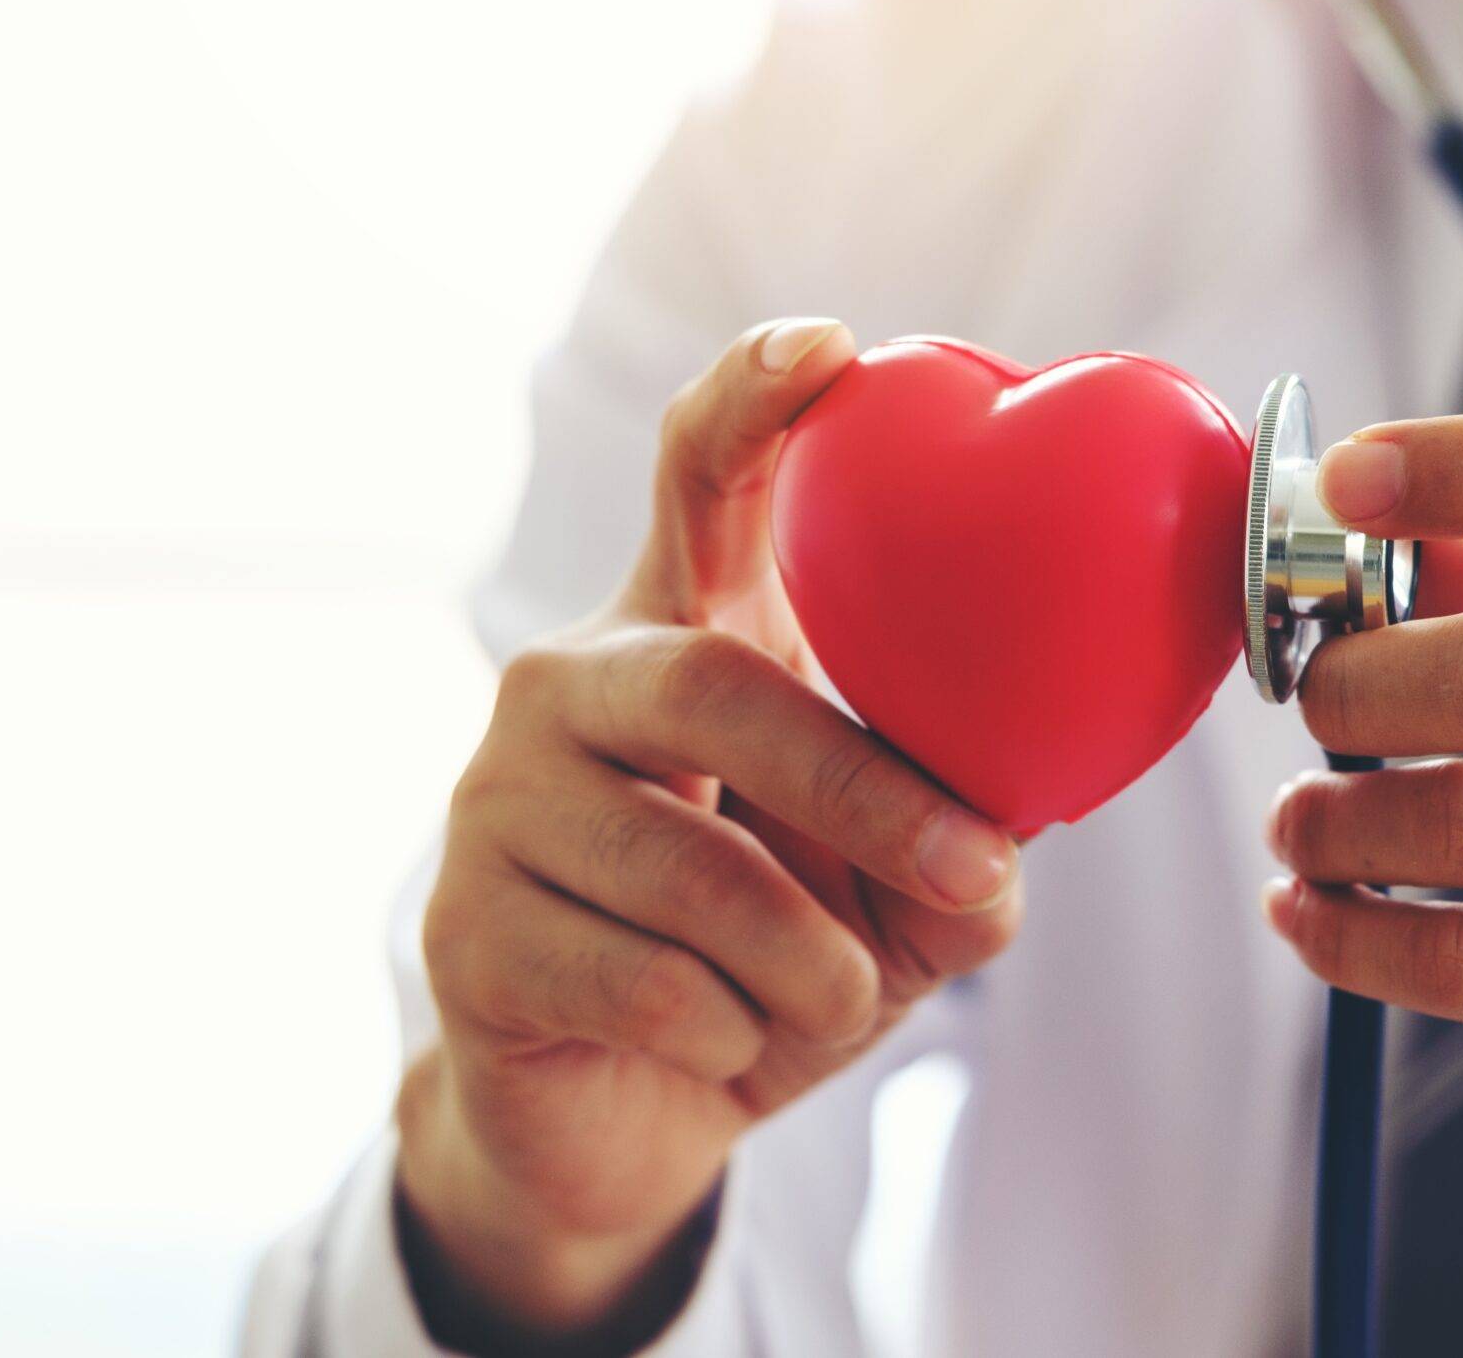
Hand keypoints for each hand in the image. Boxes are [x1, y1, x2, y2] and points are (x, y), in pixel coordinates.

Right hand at [396, 319, 1023, 1348]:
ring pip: (691, 864)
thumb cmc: (770, 961)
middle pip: (712, 682)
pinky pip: (644, 979)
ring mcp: (495, 800)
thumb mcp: (891, 897)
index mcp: (679, 635)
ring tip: (831, 999)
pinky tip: (711, 1039)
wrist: (623, 1118)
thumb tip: (999, 837)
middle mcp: (567, 685)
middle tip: (974, 871)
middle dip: (860, 787)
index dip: (754, 402)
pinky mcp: (463, 928)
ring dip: (812, 962)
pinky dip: (730, 1033)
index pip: (695, 481)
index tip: (830, 344)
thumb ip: (956, 844)